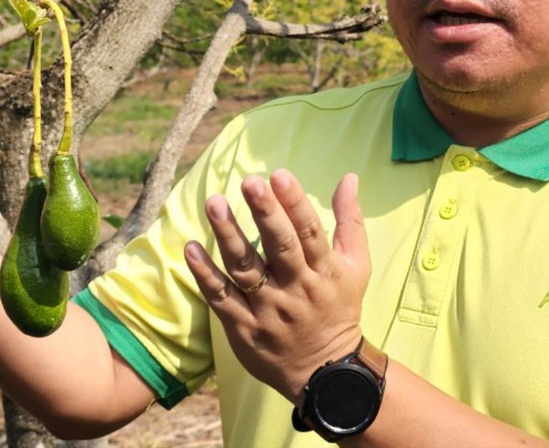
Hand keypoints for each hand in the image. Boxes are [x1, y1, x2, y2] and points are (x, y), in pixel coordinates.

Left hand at [184, 169, 370, 401]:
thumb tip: (349, 177)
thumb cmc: (340, 308)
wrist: (325, 372)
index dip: (295, 203)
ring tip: (215, 203)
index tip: (279, 175)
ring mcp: (268, 310)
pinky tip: (191, 248)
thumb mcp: (357, 266)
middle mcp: (297, 289)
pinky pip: (222, 298)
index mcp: (325, 272)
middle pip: (279, 247)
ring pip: (246, 269)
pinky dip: (205, 274)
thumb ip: (350, 221)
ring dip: (229, 235)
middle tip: (249, 182)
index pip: (310, 233)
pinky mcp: (244, 329)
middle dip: (265, 213)